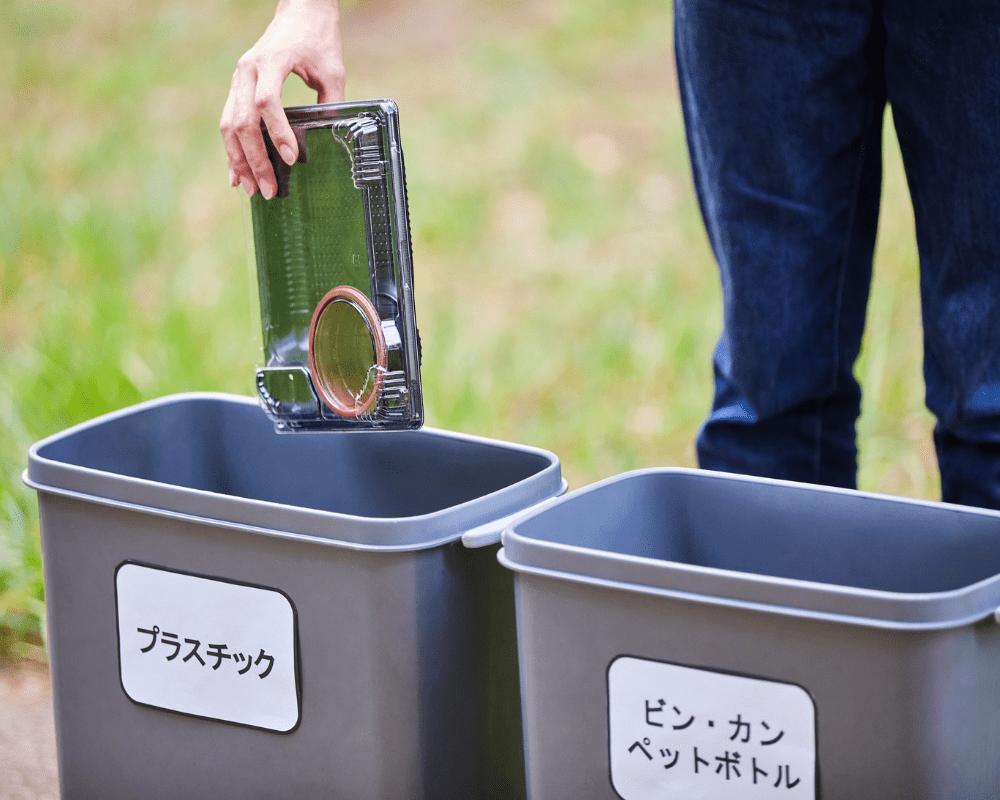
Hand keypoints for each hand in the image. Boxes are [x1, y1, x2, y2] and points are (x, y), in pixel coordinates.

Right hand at [220, 0, 344, 198]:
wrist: (299, 13)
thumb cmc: (318, 40)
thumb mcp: (333, 71)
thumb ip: (331, 104)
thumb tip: (329, 140)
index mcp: (272, 61)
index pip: (267, 102)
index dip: (277, 133)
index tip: (292, 159)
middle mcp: (248, 70)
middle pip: (243, 121)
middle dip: (256, 160)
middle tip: (270, 190)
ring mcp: (239, 79)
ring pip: (229, 125)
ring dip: (239, 161)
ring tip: (251, 190)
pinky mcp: (237, 88)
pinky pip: (228, 122)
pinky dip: (232, 150)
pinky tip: (235, 175)